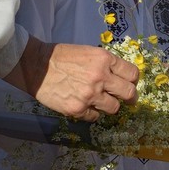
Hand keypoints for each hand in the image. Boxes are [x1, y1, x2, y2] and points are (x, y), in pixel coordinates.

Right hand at [5, 37, 137, 119]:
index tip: (129, 83)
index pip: (132, 74)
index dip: (132, 80)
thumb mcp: (89, 52)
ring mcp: (90, 95)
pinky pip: (94, 117)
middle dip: (130, 97)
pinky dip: (91, 113)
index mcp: (104, 60)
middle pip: (129, 93)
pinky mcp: (77, 109)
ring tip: (100, 101)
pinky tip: (83, 105)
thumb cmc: (62, 56)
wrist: (36, 66)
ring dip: (109, 105)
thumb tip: (121, 77)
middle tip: (127, 99)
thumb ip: (106, 64)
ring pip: (114, 108)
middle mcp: (100, 77)